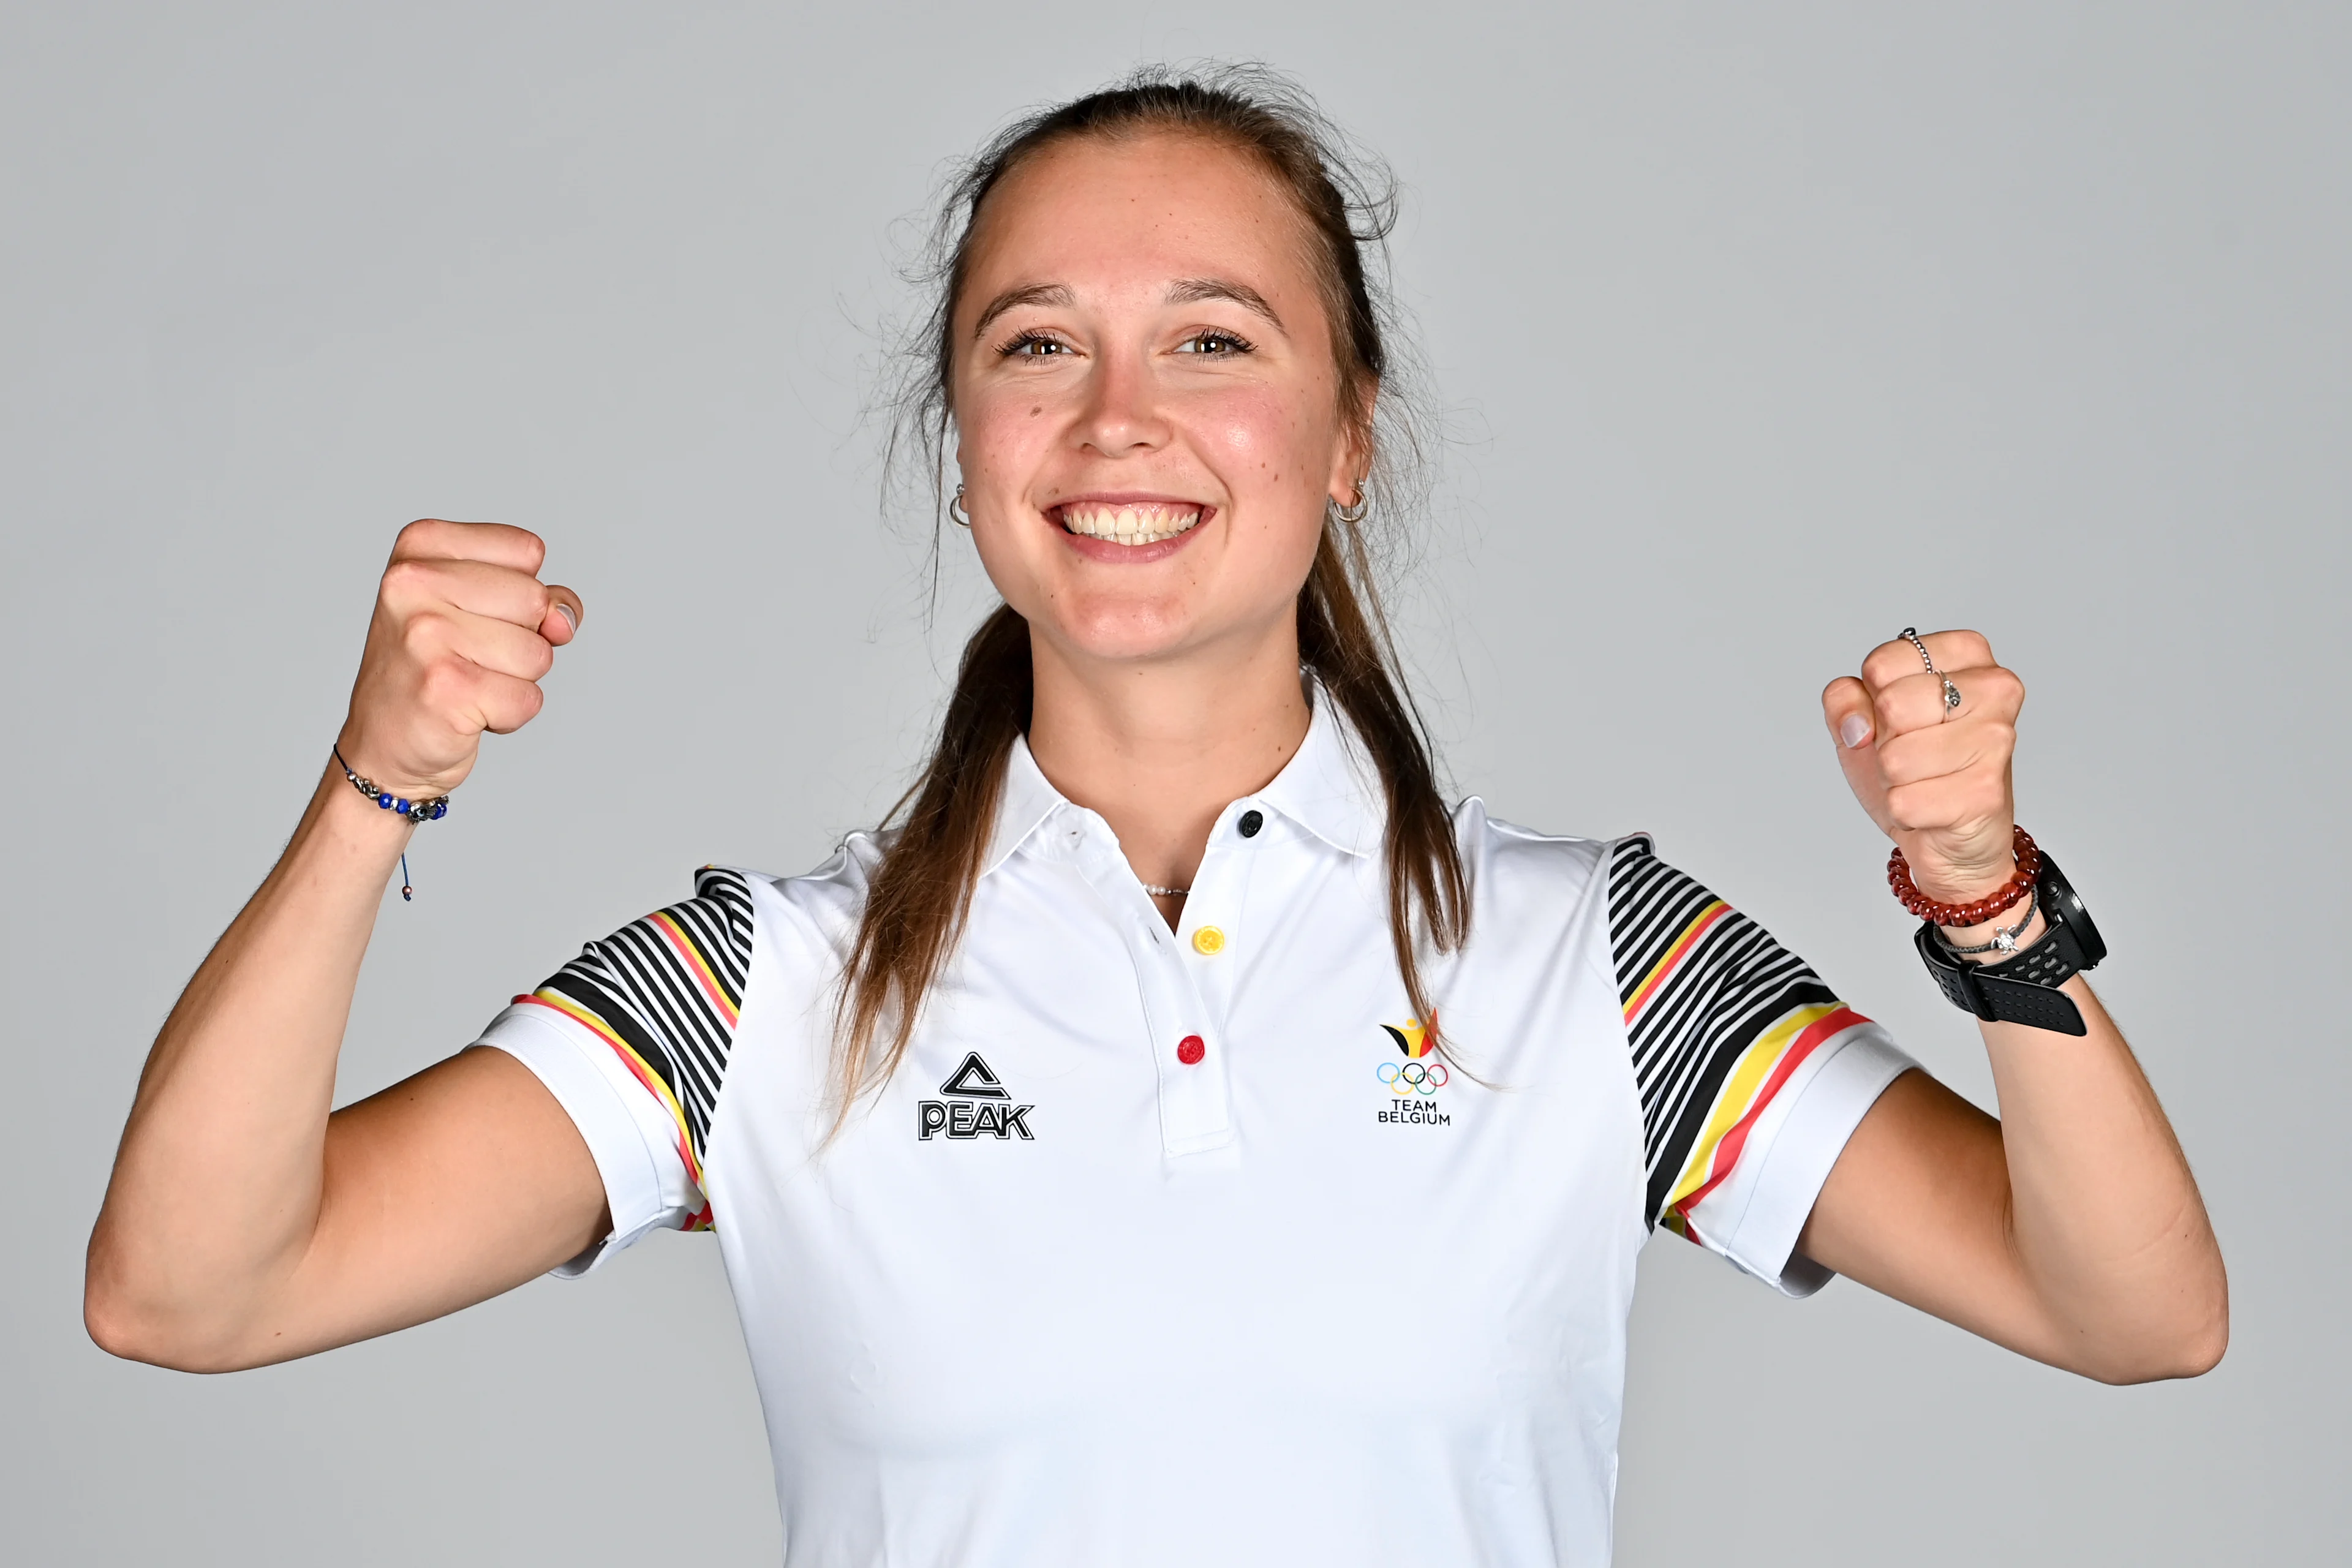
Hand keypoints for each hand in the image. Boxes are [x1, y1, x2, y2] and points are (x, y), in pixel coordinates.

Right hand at [336, 519, 580, 798]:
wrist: (384, 743)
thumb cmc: (435, 667)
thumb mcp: (482, 606)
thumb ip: (538, 595)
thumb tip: (563, 620)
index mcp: (421, 545)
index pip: (527, 552)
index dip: (521, 593)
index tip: (475, 615)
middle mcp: (414, 582)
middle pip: (536, 600)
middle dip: (523, 638)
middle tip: (469, 656)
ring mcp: (425, 635)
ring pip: (538, 652)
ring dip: (516, 679)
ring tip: (466, 683)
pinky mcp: (444, 688)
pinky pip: (527, 699)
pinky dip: (509, 714)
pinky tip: (465, 711)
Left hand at [1822, 630, 2023, 902]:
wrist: (1950, 835)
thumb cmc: (1914, 764)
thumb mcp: (1866, 716)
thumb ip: (1844, 697)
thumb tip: (1857, 725)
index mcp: (1967, 653)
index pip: (1882, 663)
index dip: (1872, 699)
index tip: (1899, 715)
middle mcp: (1994, 688)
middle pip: (1891, 706)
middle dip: (1884, 741)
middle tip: (1912, 752)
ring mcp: (1996, 739)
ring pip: (1896, 758)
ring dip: (1894, 780)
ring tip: (1923, 779)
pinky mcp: (1987, 791)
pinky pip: (1905, 802)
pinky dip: (1905, 812)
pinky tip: (1933, 807)